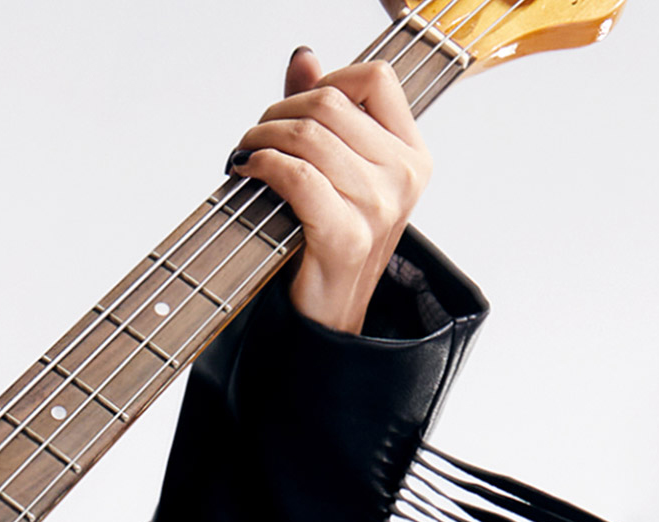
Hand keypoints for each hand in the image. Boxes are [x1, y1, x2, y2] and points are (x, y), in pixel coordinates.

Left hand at [232, 43, 430, 334]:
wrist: (325, 327)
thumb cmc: (328, 249)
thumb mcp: (337, 173)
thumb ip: (325, 113)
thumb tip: (304, 57)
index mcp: (412, 155)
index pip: (376, 78)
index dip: (328, 81)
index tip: (297, 106)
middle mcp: (403, 177)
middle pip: (331, 103)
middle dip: (279, 111)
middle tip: (255, 134)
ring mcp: (379, 208)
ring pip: (309, 136)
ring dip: (263, 137)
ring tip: (247, 153)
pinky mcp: (347, 236)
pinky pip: (297, 176)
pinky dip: (264, 165)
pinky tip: (249, 172)